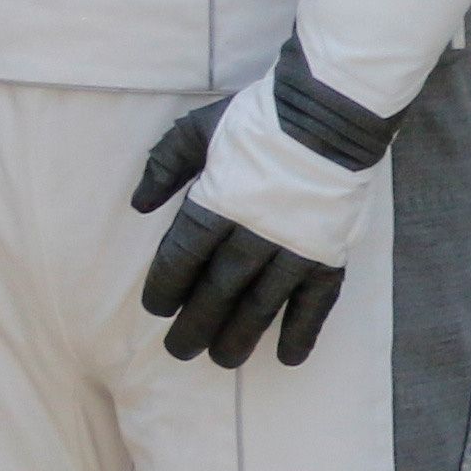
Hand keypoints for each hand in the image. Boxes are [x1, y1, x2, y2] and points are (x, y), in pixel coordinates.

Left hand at [129, 94, 348, 369]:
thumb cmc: (260, 120)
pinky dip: (302, 332)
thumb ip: (166, 166)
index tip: (157, 308)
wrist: (331, 111)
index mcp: (218, 202)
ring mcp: (294, 247)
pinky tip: (288, 357)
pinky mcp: (328, 253)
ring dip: (239, 337)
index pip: (182, 258)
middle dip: (196, 325)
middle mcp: (254, 232)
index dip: (165, 288)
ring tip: (222, 360)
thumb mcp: (199, 130)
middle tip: (180, 350)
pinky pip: (315, 303)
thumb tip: (139, 205)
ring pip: (261, 305)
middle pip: (217, 291)